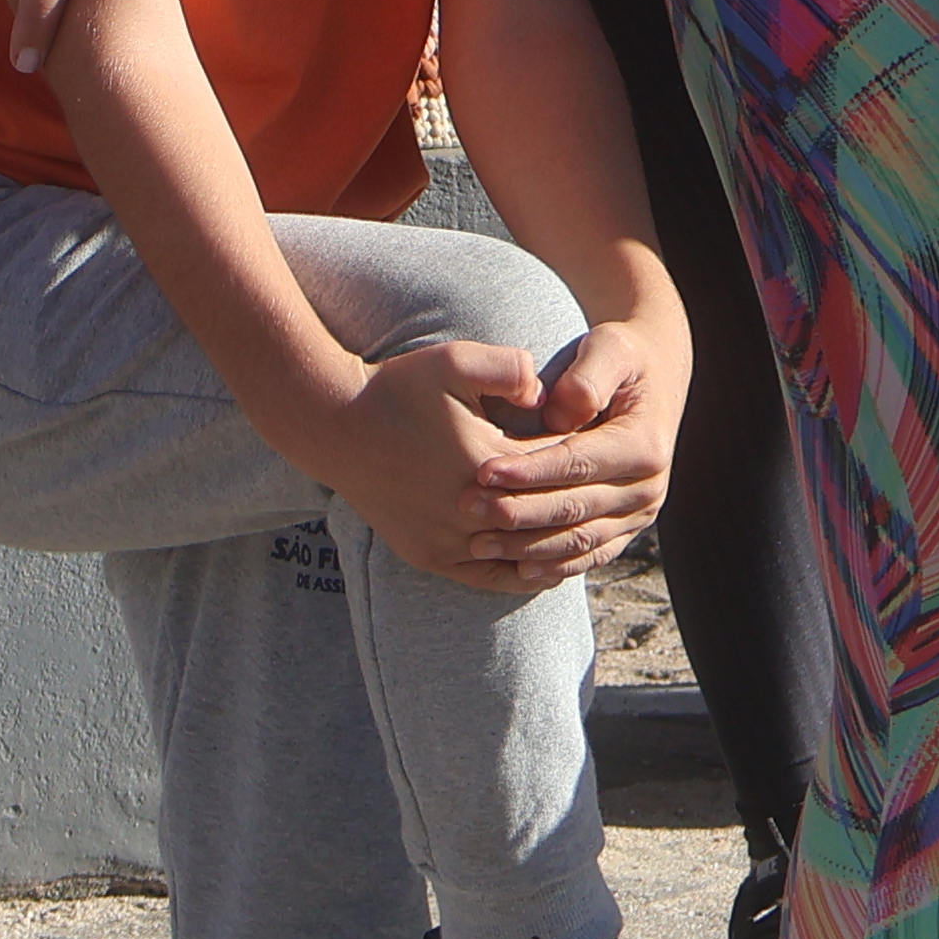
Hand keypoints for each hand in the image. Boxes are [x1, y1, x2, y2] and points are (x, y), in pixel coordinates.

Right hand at [300, 334, 674, 590]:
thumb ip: (508, 368)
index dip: (577, 456)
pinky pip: (489, 577)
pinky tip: (543, 564)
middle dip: (574, 504)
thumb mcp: (453, 361)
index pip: (553, 468)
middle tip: (605, 494)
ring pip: (521, 557)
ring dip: (555, 547)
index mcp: (484, 464)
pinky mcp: (429, 557)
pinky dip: (521, 573)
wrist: (333, 426)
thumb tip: (548, 393)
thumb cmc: (395, 387)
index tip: (598, 446)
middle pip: (543, 517)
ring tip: (586, 534)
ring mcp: (447, 542)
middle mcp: (468, 513)